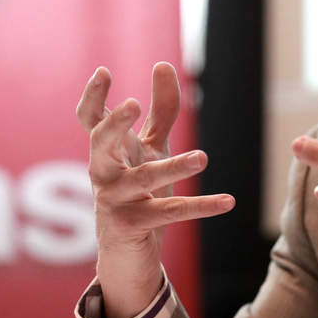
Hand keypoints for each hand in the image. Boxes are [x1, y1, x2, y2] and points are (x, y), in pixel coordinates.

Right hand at [77, 62, 233, 317]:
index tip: (104, 71)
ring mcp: (115, 200)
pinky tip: (227, 201)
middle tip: (133, 104)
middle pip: (100, 143)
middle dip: (114, 124)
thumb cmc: (137, 191)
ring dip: (173, 167)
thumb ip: (160, 110)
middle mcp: (103, 173)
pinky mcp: (132, 225)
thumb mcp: (150, 148)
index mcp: (106, 150)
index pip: (90, 119)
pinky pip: (169, 212)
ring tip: (203, 158)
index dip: (93, 96)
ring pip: (141, 179)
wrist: (126, 254)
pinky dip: (200, 206)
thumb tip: (162, 63)